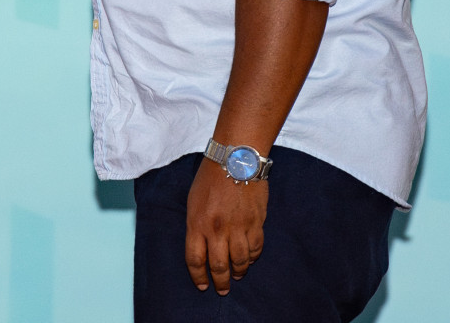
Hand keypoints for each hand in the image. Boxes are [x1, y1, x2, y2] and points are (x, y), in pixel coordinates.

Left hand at [184, 158, 266, 294]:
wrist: (236, 159)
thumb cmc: (210, 177)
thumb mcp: (193, 201)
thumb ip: (197, 225)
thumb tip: (203, 246)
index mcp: (197, 223)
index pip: (195, 259)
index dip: (198, 276)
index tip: (202, 285)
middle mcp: (217, 229)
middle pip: (219, 266)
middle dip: (220, 282)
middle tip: (222, 290)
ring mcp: (238, 227)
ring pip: (240, 261)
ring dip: (239, 272)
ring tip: (238, 275)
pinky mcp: (257, 223)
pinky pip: (256, 248)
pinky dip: (253, 258)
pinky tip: (250, 260)